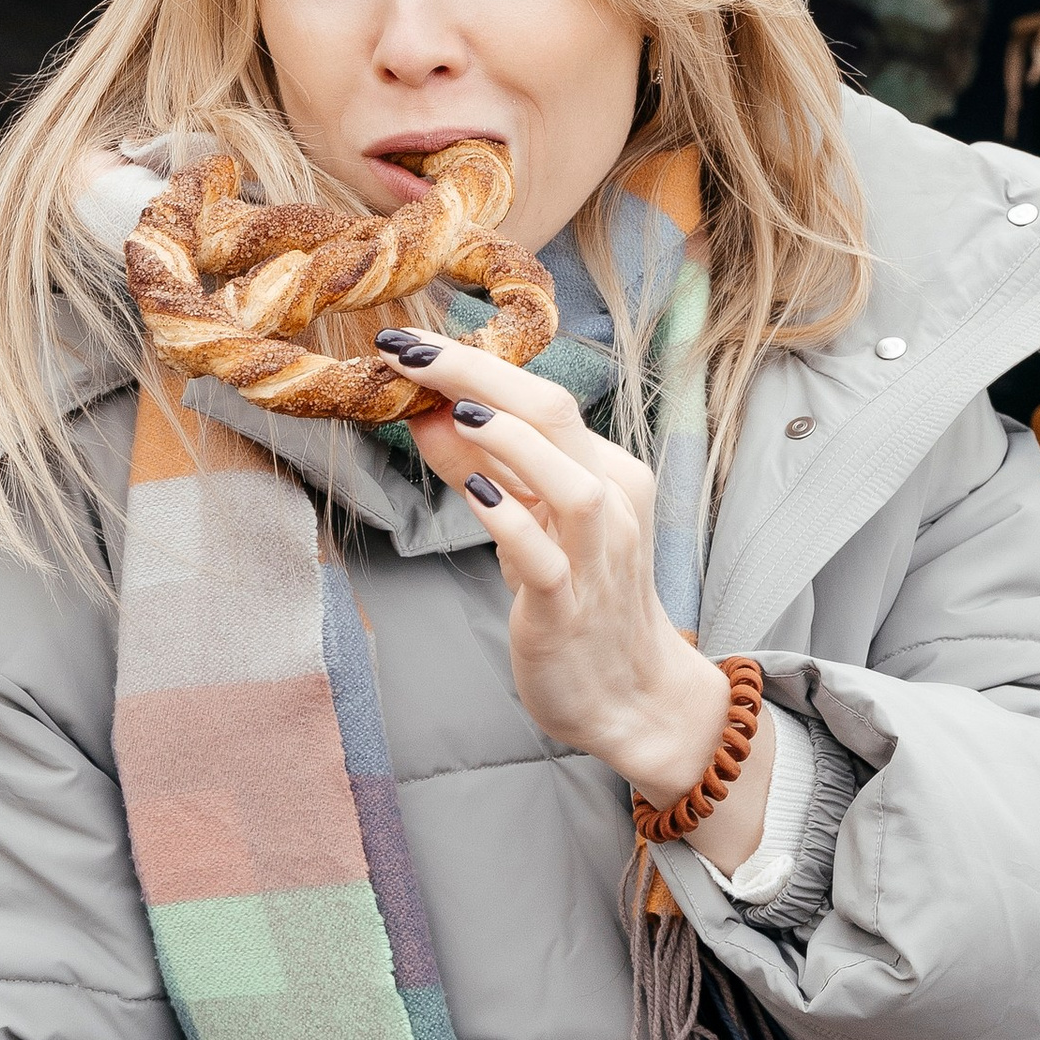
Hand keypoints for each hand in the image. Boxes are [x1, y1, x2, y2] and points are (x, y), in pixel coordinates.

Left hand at [378, 330, 774, 854]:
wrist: (628, 696)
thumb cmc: (578, 602)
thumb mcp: (528, 525)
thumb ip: (481, 470)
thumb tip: (428, 412)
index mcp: (606, 473)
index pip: (544, 398)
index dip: (476, 362)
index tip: (412, 342)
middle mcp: (612, 505)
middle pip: (556, 417)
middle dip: (479, 374)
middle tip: (411, 352)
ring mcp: (598, 558)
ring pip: (568, 483)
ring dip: (508, 442)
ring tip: (453, 413)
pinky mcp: (570, 610)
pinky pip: (547, 559)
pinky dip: (513, 523)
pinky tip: (477, 499)